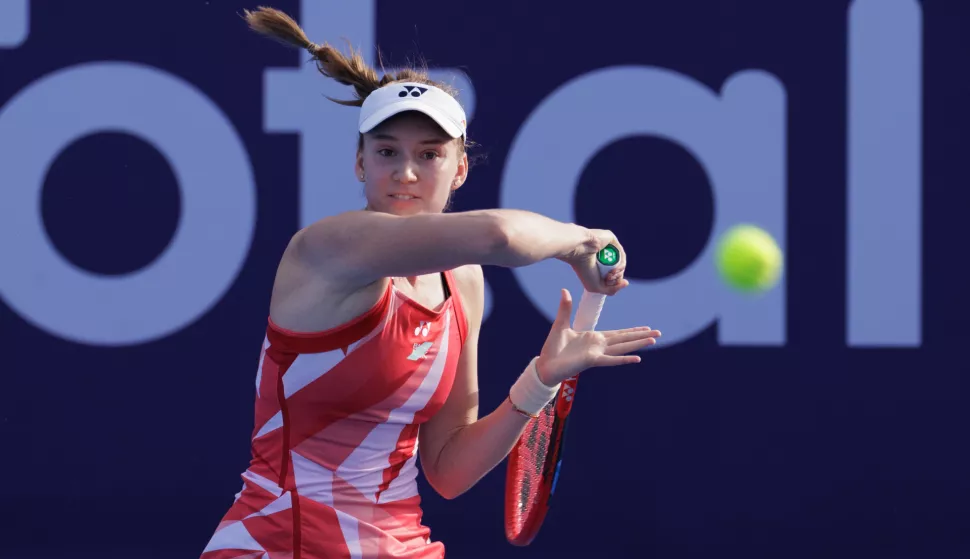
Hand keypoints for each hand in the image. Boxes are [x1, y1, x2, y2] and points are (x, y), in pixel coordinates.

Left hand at [535, 288, 660, 385]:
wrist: (545, 365)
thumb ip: (565, 308)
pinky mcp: (592, 361)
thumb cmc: (552, 348)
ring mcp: (597, 353)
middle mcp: (598, 345)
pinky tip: (637, 358)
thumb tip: (564, 290)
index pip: (617, 333)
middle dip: (641, 335)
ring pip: (622, 347)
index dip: (632, 330)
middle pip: (625, 339)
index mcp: (593, 338)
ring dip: (638, 344)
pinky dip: (624, 359)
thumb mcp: (560, 324)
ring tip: (653, 340)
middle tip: (659, 333)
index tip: (645, 327)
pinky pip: (611, 360)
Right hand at [560, 228, 628, 295]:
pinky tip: (615, 268)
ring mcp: (607, 248)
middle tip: (608, 278)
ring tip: (610, 274)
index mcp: (597, 266)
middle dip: (616, 278)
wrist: (577, 251)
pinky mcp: (611, 240)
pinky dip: (621, 264)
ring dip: (619, 273)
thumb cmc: (583, 268)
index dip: (613, 283)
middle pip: (618, 270)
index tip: (606, 283)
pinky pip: (621, 254)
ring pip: (620, 263)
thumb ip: (612, 290)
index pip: (612, 277)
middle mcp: (602, 257)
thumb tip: (627, 283)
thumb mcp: (596, 287)